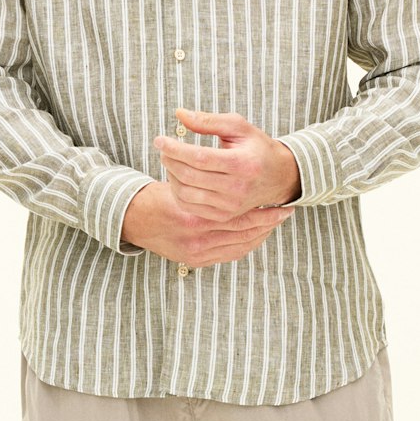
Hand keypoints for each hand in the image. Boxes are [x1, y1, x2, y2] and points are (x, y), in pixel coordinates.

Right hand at [119, 178, 295, 266]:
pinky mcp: (195, 260)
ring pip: (240, 245)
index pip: (240, 215)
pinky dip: (246, 244)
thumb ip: (200, 168)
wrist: (133, 220)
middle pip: (244, 232)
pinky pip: (230, 254)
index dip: (264, 210)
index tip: (282, 203)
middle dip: (268, 223)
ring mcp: (196, 252)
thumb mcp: (176, 176)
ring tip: (275, 222)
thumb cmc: (156, 195)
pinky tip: (257, 234)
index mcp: (194, 215)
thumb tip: (229, 160)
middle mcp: (196, 238)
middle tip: (286, 213)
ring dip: (260, 234)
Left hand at [152, 108, 301, 218]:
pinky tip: (178, 177)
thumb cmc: (255, 147)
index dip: (175, 149)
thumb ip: (208, 121)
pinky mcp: (223, 215)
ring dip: (171, 175)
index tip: (160, 139)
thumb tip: (179, 114)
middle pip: (190, 176)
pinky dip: (178, 191)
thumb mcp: (238, 126)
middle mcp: (236, 188)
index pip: (199, 158)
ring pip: (186, 193)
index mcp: (241, 164)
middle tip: (163, 148)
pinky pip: (190, 207)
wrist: (277, 177)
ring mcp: (229, 206)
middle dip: (169, 160)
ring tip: (170, 160)